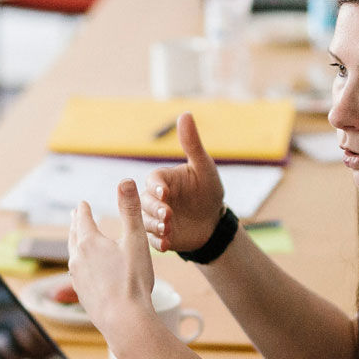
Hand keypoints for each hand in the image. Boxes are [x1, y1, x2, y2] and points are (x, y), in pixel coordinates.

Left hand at [67, 180, 158, 350]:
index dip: (83, 210)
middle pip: (74, 236)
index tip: (82, 204)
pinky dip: (79, 265)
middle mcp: (78, 259)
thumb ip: (130, 210)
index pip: (83, 219)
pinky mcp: (81, 294)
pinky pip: (76, 274)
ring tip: (76, 241)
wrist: (124, 320)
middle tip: (74, 217)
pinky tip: (83, 271)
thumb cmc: (133, 280)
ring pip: (73, 255)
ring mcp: (77, 278)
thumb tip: (126, 181)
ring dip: (74, 244)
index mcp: (90, 242)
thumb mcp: (136, 240)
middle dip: (75, 224)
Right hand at [141, 113, 226, 253]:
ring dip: (155, 226)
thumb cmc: (208, 190)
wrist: (213, 221)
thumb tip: (185, 114)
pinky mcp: (158, 236)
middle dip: (155, 209)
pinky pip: (152, 240)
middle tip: (168, 215)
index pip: (152, 180)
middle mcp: (153, 198)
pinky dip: (158, 243)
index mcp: (162, 179)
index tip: (165, 193)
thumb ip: (192, 144)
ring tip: (168, 230)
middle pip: (145, 202)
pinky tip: (167, 244)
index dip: (156, 187)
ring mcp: (154, 218)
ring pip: (146, 221)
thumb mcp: (203, 168)